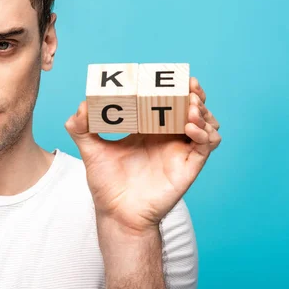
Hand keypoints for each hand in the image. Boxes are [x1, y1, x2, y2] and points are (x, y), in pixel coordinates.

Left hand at [65, 76, 221, 233]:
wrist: (117, 213)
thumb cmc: (106, 183)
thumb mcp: (90, 150)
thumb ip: (80, 127)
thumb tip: (81, 105)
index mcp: (148, 128)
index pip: (167, 100)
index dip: (173, 86)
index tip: (170, 75)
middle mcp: (167, 136)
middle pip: (191, 107)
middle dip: (193, 93)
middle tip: (188, 86)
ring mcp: (180, 150)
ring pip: (206, 123)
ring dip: (202, 110)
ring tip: (190, 107)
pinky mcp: (189, 165)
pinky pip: (208, 145)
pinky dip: (205, 133)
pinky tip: (189, 127)